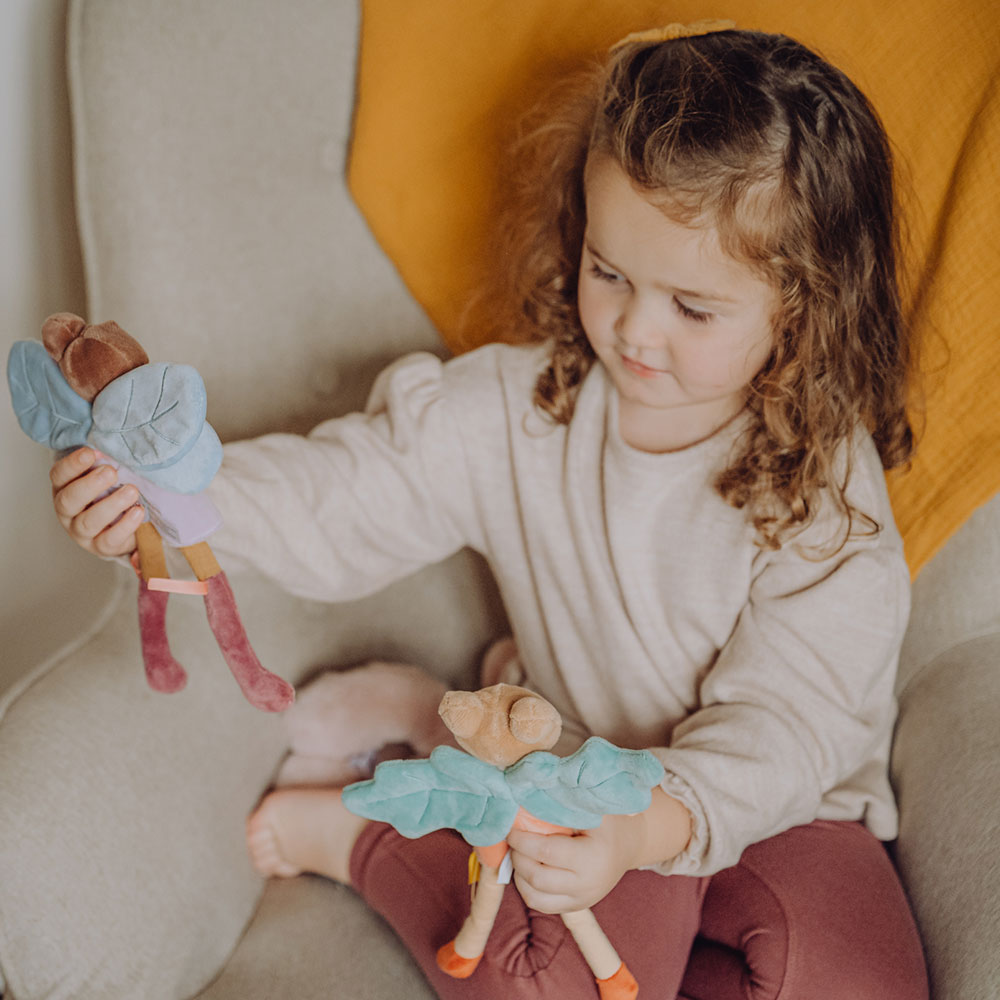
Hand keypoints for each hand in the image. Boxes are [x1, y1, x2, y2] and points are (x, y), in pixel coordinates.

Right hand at [50, 447, 144, 557]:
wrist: (124, 526)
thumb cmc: (111, 494)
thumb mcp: (105, 478)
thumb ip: (104, 464)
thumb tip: (111, 450)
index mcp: (64, 489)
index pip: (59, 476)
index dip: (72, 464)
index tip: (91, 452)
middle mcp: (68, 512)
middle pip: (69, 500)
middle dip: (90, 485)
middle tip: (111, 472)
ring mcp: (82, 532)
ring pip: (89, 521)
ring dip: (111, 505)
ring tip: (131, 491)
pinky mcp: (101, 547)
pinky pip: (110, 540)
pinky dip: (125, 525)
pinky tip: (138, 511)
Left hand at [507, 812, 643, 913]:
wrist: (629, 844)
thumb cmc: (607, 820)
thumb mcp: (590, 808)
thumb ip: (560, 807)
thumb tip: (523, 805)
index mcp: (592, 857)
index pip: (546, 852)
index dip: (522, 840)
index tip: (509, 827)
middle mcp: (587, 884)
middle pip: (537, 878)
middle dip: (518, 857)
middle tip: (512, 839)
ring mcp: (581, 899)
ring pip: (535, 897)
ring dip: (519, 875)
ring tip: (518, 853)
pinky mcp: (576, 906)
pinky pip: (542, 905)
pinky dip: (527, 888)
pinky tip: (526, 868)